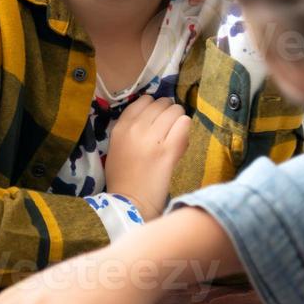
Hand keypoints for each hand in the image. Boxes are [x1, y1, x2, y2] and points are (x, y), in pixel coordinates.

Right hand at [103, 95, 191, 219]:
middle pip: (160, 103)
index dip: (154, 106)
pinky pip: (184, 124)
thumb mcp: (117, 147)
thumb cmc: (124, 178)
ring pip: (175, 110)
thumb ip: (131, 129)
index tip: (158, 116)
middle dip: (168, 111)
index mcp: (120, 128)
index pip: (143, 101)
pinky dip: (185, 129)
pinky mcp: (169, 150)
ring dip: (179, 119)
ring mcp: (152, 139)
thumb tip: (156, 116)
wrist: (130, 202)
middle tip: (170, 125)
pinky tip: (181, 140)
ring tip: (176, 132)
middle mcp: (136, 129)